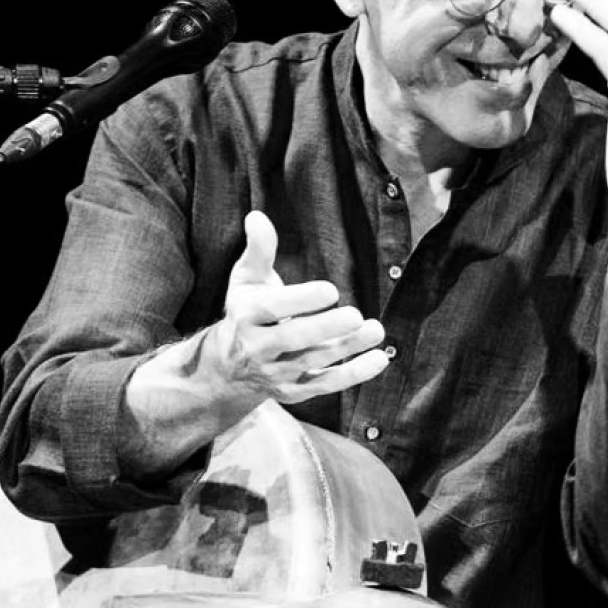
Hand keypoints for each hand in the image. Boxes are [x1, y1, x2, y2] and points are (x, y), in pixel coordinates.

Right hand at [208, 210, 388, 404]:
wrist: (228, 368)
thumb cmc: (247, 311)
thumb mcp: (246, 279)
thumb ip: (258, 250)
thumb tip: (257, 216)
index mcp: (245, 316)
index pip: (272, 309)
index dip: (300, 301)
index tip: (330, 290)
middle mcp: (258, 348)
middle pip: (292, 339)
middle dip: (324, 329)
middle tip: (355, 315)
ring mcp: (276, 372)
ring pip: (313, 362)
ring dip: (347, 348)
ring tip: (376, 330)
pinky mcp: (294, 391)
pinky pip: (325, 385)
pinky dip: (353, 374)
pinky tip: (379, 359)